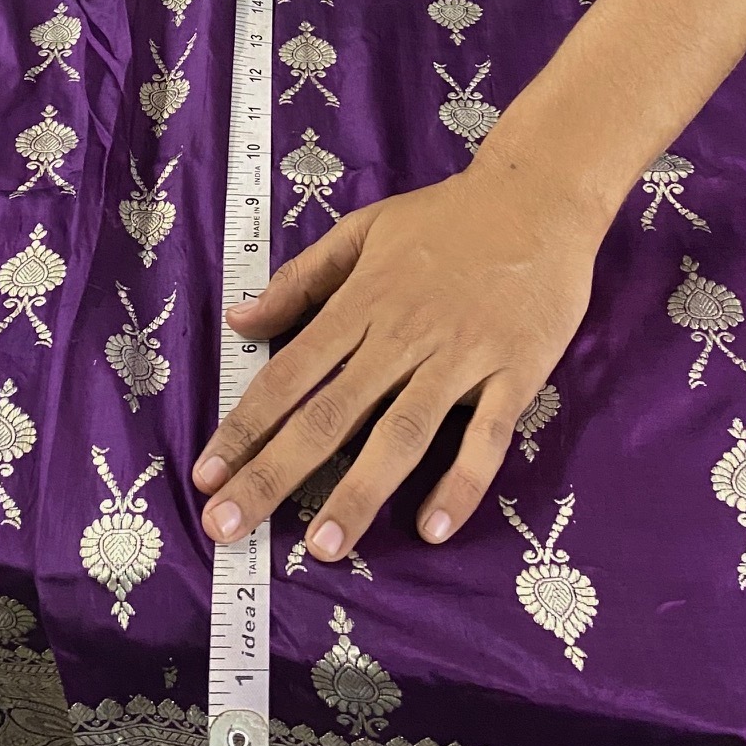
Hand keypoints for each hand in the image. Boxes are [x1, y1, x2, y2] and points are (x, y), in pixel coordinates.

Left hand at [192, 150, 602, 560]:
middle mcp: (402, 334)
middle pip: (331, 413)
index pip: (290, 373)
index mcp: (361, 300)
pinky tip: (433, 527)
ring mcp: (459, 357)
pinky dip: (461, 482)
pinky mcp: (513, 373)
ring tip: (322, 548)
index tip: (207, 476)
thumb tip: (238, 320)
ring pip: (402, 432)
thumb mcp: (363, 231)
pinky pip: (486, 438)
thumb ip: (301, 279)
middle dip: (275, 474)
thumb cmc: (445, 217)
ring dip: (360, 491)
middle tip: (228, 529)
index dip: (246, 426)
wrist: (538, 198)